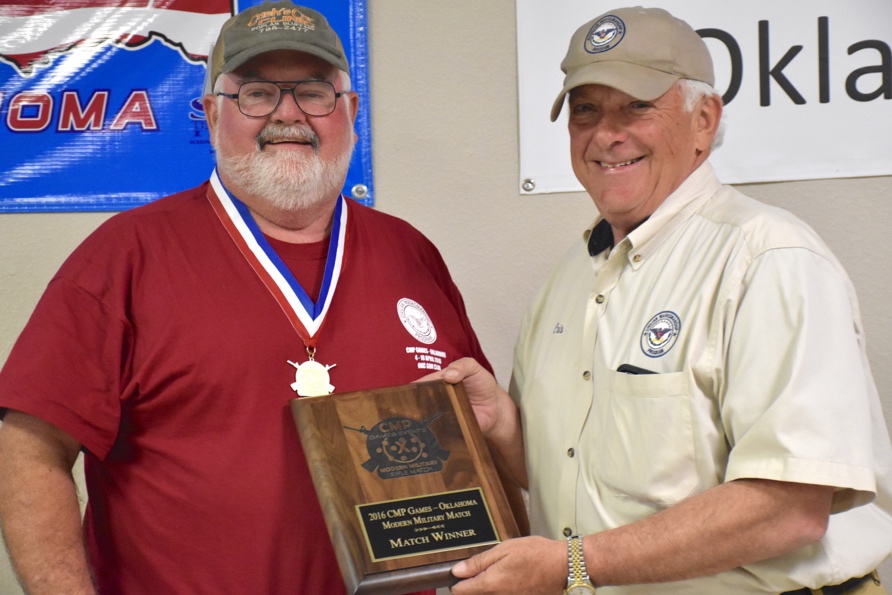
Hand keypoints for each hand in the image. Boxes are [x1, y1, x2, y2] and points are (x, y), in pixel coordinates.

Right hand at [417, 357, 503, 435]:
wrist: (495, 406)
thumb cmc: (481, 383)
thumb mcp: (473, 368)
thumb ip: (462, 366)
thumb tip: (449, 375)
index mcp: (438, 382)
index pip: (420, 385)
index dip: (413, 388)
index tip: (407, 392)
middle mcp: (436, 398)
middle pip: (420, 402)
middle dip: (417, 404)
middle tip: (417, 407)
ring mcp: (442, 414)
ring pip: (428, 418)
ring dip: (428, 418)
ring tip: (427, 419)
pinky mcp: (450, 427)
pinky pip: (440, 431)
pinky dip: (439, 431)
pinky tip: (439, 431)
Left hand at [450, 536, 565, 593]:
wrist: (565, 568)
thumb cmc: (538, 555)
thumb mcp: (505, 549)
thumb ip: (479, 562)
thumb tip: (458, 570)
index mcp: (491, 584)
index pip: (460, 591)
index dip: (458, 580)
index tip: (461, 573)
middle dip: (472, 587)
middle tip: (480, 573)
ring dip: (486, 590)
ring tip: (499, 575)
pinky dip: (501, 592)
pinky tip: (510, 582)